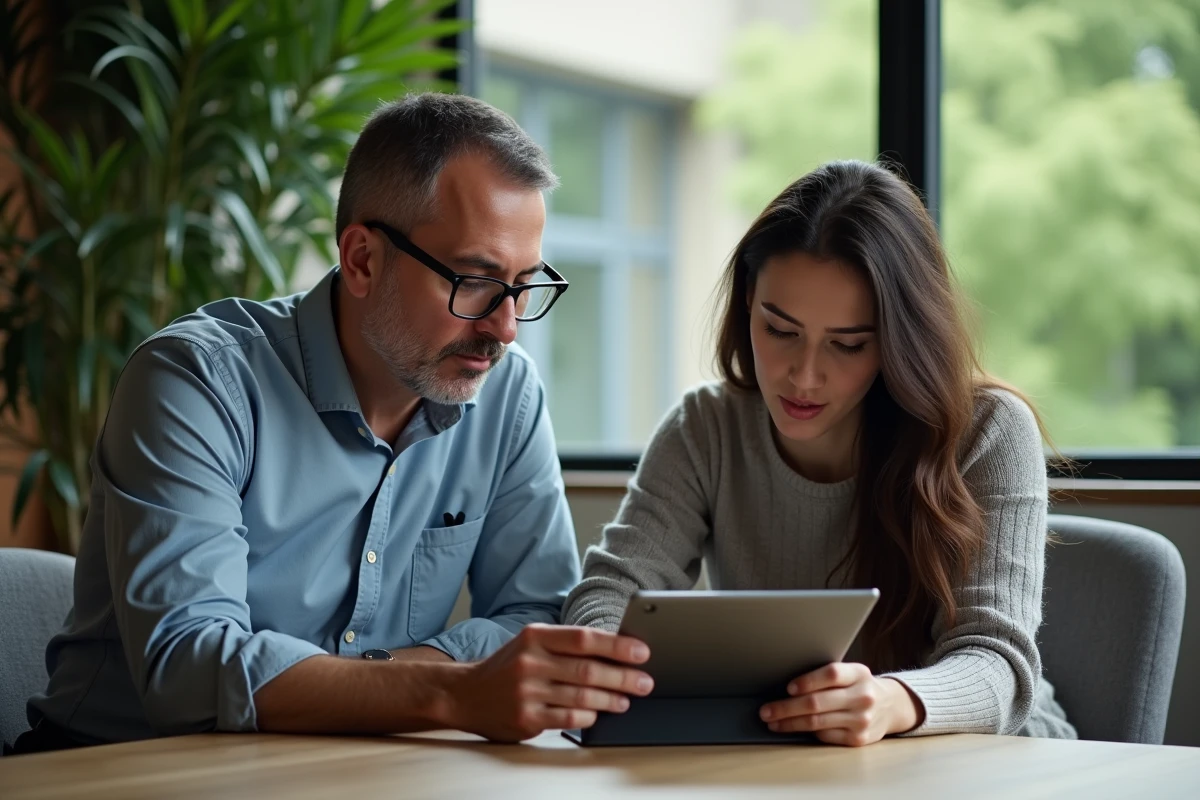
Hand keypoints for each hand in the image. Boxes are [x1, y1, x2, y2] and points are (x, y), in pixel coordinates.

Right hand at [443, 623, 654, 742]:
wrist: (466, 694)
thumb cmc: (508, 667)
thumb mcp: (531, 644)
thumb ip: (565, 645)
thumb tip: (615, 651)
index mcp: (535, 637)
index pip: (584, 638)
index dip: (617, 646)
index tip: (642, 652)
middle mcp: (530, 662)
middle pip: (587, 670)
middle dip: (622, 677)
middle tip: (645, 681)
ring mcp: (527, 692)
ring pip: (581, 697)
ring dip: (610, 700)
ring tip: (626, 700)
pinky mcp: (525, 718)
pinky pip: (567, 719)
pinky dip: (588, 718)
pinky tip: (598, 714)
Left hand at [759, 663, 923, 746]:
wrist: (890, 706)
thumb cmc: (859, 686)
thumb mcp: (850, 672)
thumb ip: (827, 675)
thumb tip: (788, 684)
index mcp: (858, 673)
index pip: (831, 675)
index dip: (808, 681)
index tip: (788, 688)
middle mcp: (862, 696)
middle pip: (818, 703)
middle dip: (786, 708)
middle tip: (766, 711)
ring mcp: (861, 720)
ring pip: (817, 722)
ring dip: (789, 723)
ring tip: (772, 722)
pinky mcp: (858, 739)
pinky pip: (825, 735)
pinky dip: (806, 732)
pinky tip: (793, 728)